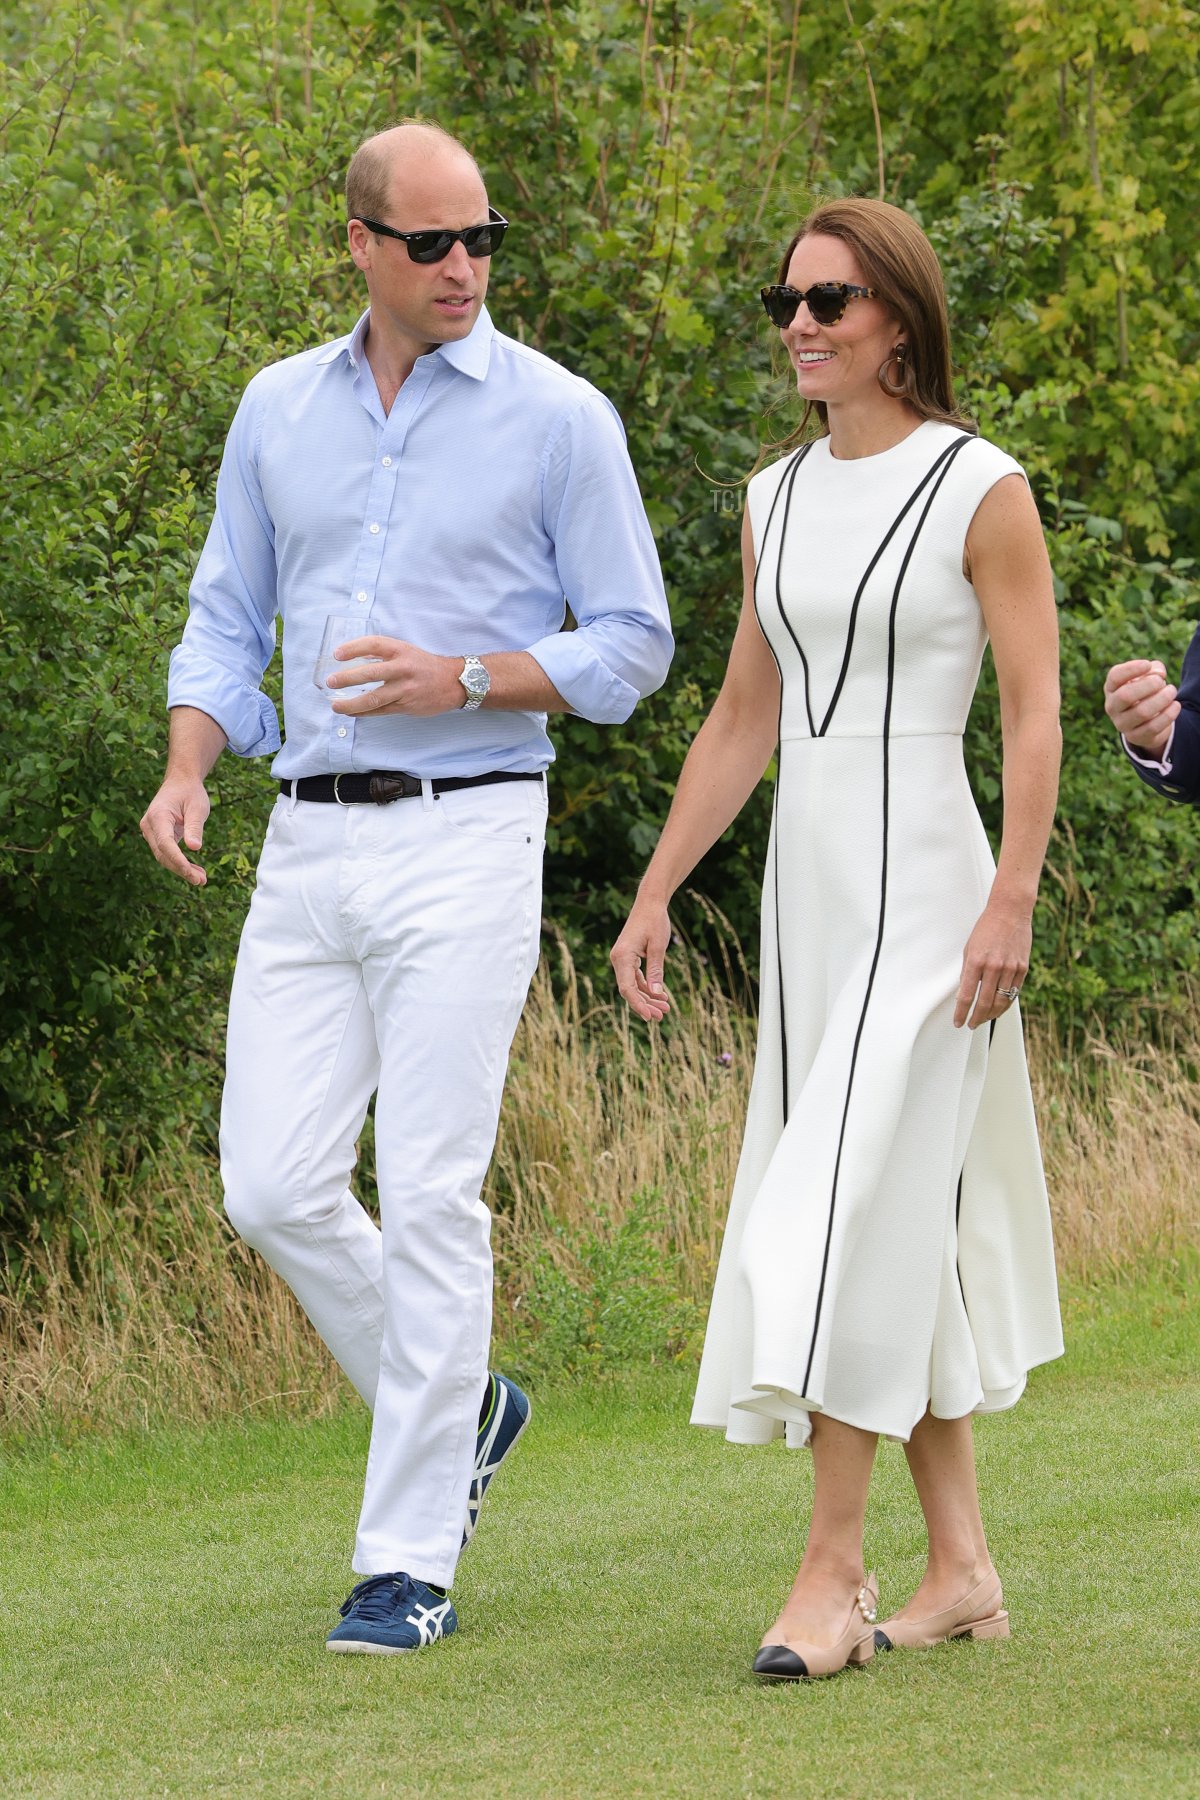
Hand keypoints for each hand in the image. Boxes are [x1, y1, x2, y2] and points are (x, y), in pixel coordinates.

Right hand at [140, 778, 209, 886]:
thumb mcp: (197, 807)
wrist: (181, 782)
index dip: (177, 860)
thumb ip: (194, 827)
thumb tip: (194, 848)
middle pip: (163, 854)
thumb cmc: (190, 793)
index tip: (190, 873)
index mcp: (158, 815)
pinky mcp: (156, 836)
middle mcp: (149, 825)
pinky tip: (195, 872)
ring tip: (201, 879)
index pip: (165, 843)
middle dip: (181, 869)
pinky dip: (180, 863)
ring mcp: (150, 831)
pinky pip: (166, 853)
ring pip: (163, 856)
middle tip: (201, 881)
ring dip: (181, 869)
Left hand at [327, 636, 462, 716]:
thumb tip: (355, 657)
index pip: (373, 644)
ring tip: (335, 706)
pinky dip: (364, 713)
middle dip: (347, 678)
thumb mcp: (406, 651)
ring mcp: (405, 689)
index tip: (336, 654)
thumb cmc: (425, 665)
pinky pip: (381, 711)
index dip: (353, 648)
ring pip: (374, 698)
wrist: (454, 682)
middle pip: (370, 673)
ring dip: (352, 704)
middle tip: (330, 682)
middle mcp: (403, 668)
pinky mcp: (407, 706)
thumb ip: (383, 653)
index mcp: (401, 650)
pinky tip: (352, 713)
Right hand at [611, 894, 672, 1023]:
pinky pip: (636, 978)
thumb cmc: (654, 921)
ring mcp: (622, 959)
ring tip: (665, 1008)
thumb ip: (656, 970)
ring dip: (648, 998)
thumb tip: (656, 994)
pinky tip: (661, 996)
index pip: (627, 988)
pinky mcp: (629, 958)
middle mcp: (618, 959)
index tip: (650, 1017)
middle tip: (663, 1015)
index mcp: (622, 956)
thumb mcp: (658, 946)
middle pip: (629, 990)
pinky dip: (647, 987)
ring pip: (633, 986)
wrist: (650, 902)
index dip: (638, 1004)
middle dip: (646, 1004)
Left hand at [953, 897, 1030, 1029]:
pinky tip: (998, 1008)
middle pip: (984, 1003)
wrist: (1010, 912)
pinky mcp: (1022, 968)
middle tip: (971, 1024)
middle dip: (976, 1018)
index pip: (966, 995)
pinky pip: (1013, 992)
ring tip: (984, 1019)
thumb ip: (968, 972)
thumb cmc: (986, 928)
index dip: (961, 1012)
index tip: (958, 1022)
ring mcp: (1010, 968)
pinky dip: (1005, 1003)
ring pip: (1001, 1001)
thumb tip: (964, 992)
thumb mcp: (969, 949)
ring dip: (991, 1015)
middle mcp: (993, 967)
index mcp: (976, 961)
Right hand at [1103, 658, 1178, 754]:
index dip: (1131, 669)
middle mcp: (1112, 707)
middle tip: (1161, 681)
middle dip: (1148, 685)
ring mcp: (1122, 724)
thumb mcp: (1148, 677)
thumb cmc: (1145, 692)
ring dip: (1162, 699)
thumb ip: (1154, 669)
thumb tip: (1159, 674)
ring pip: (1142, 712)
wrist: (1146, 721)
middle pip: (1125, 696)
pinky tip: (1175, 705)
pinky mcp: (1135, 737)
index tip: (1147, 664)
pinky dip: (1168, 714)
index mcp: (1111, 688)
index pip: (1115, 677)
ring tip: (1172, 691)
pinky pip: (1153, 727)